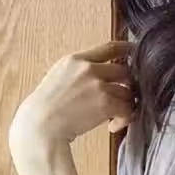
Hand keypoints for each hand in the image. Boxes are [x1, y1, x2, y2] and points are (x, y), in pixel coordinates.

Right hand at [9, 41, 136, 153]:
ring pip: (127, 92)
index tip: (135, 52)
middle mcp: (88, 68)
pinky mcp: (105, 103)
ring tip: (115, 118)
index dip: (127, 49)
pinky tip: (113, 126)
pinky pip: (127, 109)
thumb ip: (80, 72)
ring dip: (125, 106)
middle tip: (124, 98)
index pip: (109, 47)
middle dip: (128, 85)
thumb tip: (103, 75)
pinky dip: (124, 119)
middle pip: (124, 70)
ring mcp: (98, 85)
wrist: (39, 127)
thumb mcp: (59, 78)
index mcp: (75, 60)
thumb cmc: (45, 109)